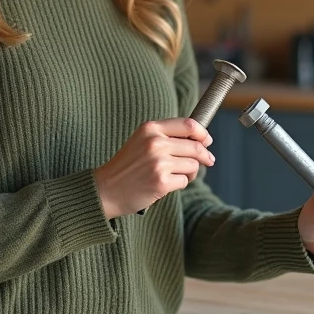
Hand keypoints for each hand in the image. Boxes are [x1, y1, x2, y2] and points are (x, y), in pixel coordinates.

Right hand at [93, 118, 213, 218]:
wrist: (106, 189)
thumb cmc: (126, 167)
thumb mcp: (141, 141)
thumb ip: (166, 136)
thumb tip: (200, 140)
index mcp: (150, 128)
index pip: (188, 124)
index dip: (202, 133)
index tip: (207, 140)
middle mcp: (155, 143)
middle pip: (195, 146)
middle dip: (204, 156)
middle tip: (208, 161)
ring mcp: (158, 162)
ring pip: (193, 165)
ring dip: (190, 172)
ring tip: (177, 175)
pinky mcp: (161, 181)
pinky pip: (185, 181)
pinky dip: (180, 183)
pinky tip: (167, 184)